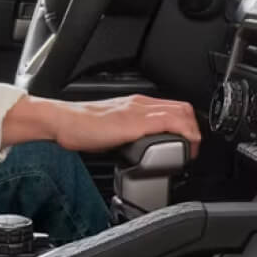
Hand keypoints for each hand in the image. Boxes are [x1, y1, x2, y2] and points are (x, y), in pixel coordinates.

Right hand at [2, 94, 200, 152]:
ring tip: (189, 152)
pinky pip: (170, 123)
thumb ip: (127, 136)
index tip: (187, 142)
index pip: (173, 107)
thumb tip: (137, 151)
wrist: (62, 121)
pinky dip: (184, 135)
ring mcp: (139, 112)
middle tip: (192, 149)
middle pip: (183, 108)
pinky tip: (183, 148)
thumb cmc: (79, 127)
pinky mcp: (134, 123)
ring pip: (181, 113)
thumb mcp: (111, 129)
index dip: (187, 124)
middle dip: (194, 129)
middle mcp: (140, 104)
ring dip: (193, 133)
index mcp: (135, 104)